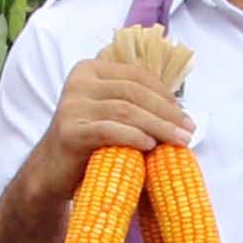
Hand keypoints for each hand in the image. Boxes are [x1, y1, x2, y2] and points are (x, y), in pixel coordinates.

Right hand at [43, 46, 196, 195]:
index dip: (165, 94)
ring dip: (158, 126)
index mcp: (91, 70)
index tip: (185, 115)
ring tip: (178, 141)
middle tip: (188, 131)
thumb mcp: (112, 114)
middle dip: (167, 112)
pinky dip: (135, 137)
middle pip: (134, 91)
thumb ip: (136, 104)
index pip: (137, 74)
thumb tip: (180, 111)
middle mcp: (79, 82)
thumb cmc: (91, 143)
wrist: (53, 172)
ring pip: (126, 110)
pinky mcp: (69, 131)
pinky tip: (151, 146)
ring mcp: (71, 105)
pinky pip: (110, 130)